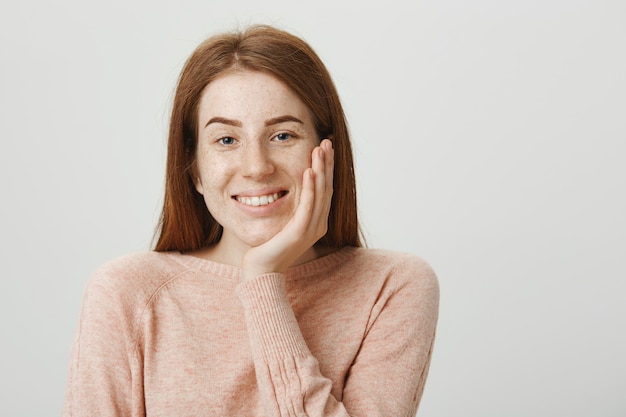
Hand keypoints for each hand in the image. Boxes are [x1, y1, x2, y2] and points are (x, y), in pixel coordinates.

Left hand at [241, 139, 333, 280]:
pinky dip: (310, 188)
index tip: (324, 147)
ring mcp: (310, 229)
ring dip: (320, 170)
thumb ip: (290, 206)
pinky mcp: (299, 233)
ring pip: (320, 194)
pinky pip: (307, 207)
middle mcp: (318, 224)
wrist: (262, 271)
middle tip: (326, 142)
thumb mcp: (282, 221)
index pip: (324, 188)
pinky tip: (309, 172)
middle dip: (327, 163)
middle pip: (326, 188)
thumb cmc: (268, 246)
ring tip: (319, 150)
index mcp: (316, 221)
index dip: (326, 167)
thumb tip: (285, 186)